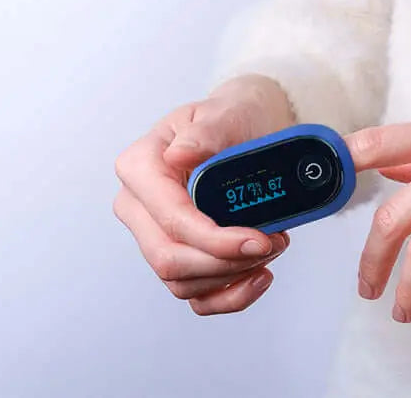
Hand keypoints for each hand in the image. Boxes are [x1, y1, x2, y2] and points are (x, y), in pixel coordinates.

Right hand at [114, 74, 296, 314]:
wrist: (244, 127)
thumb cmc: (231, 118)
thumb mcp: (224, 113)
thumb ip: (205, 133)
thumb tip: (180, 155)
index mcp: (140, 167)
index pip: (170, 218)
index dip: (214, 240)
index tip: (259, 240)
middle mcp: (137, 206)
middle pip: (170, 258)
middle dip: (225, 262)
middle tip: (273, 244)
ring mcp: (152, 235)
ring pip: (181, 282)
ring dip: (232, 276)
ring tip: (273, 247)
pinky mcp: (176, 256)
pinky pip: (193, 295)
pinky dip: (227, 296)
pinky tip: (257, 279)